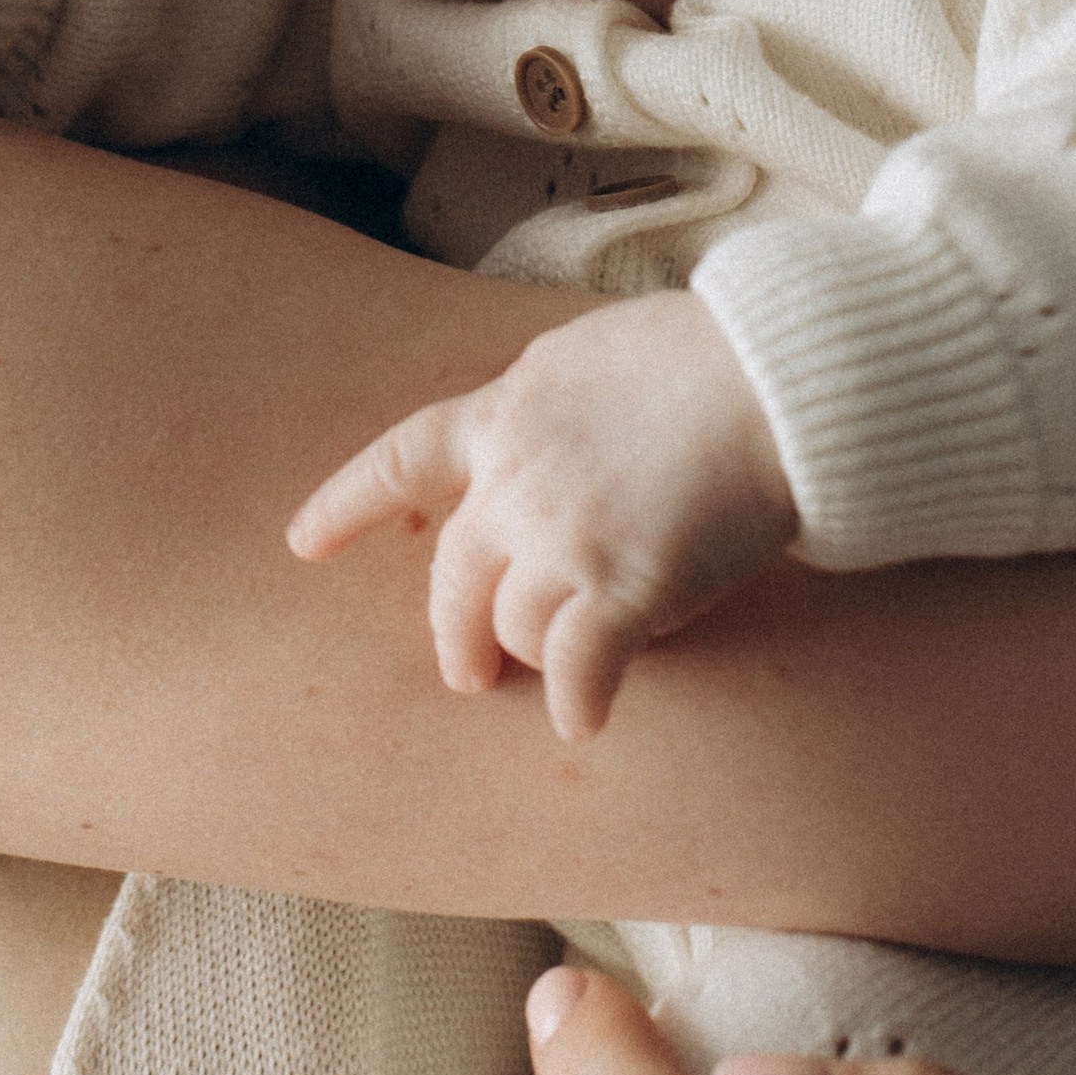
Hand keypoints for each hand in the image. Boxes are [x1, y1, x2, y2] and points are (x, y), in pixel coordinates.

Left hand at [285, 292, 797, 740]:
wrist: (772, 378)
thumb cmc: (706, 352)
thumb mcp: (590, 355)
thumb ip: (548, 403)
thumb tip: (543, 423)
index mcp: (506, 411)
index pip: (404, 458)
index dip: (348, 503)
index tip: (303, 543)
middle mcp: (515, 481)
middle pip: (453, 576)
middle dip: (456, 631)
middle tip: (468, 672)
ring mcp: (562, 540)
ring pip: (513, 628)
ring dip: (537, 655)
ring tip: (569, 672)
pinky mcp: (620, 590)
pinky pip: (577, 671)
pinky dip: (578, 704)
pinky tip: (585, 722)